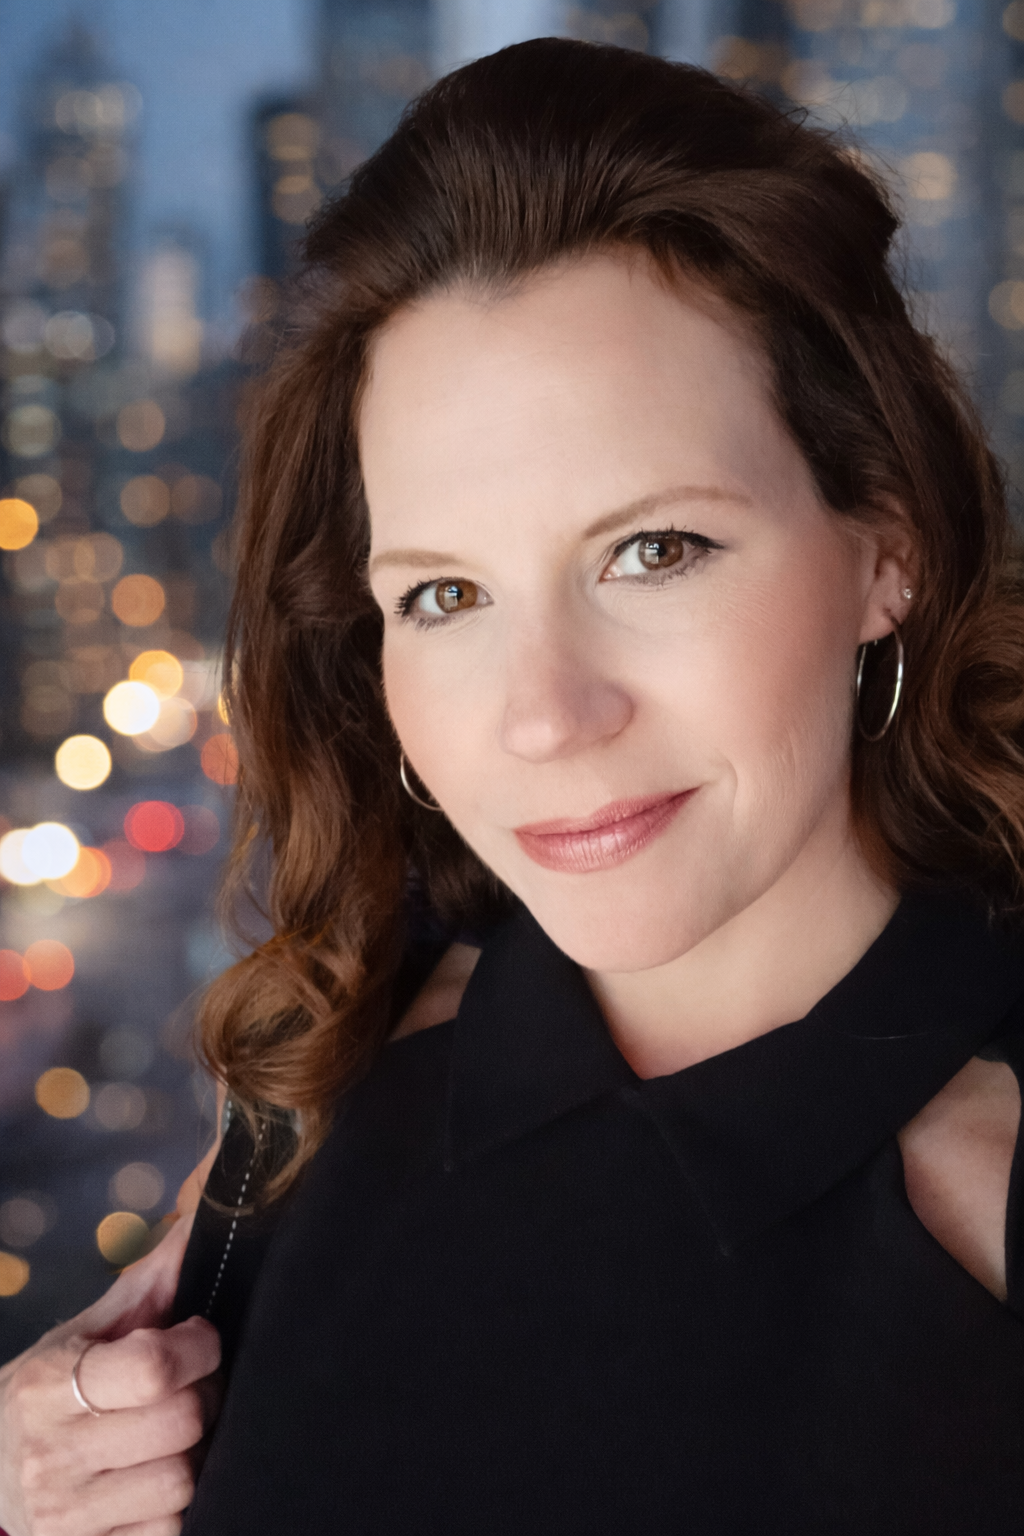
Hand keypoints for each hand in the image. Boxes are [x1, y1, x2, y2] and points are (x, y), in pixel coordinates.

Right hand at [0, 1213, 221, 1535]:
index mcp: (49, 1386)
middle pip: (180, 1424)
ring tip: (180, 1434)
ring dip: (197, 1454)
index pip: (153, 1368)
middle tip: (195, 1387)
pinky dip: (179, 1505)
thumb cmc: (52, 1389)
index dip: (197, 1348)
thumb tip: (201, 1227)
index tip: (198, 1340)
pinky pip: (169, 1532)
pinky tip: (161, 1476)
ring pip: (181, 1483)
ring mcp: (67, 1516)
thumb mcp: (84, 1332)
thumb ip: (147, 1286)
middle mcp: (53, 1455)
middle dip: (204, 1396)